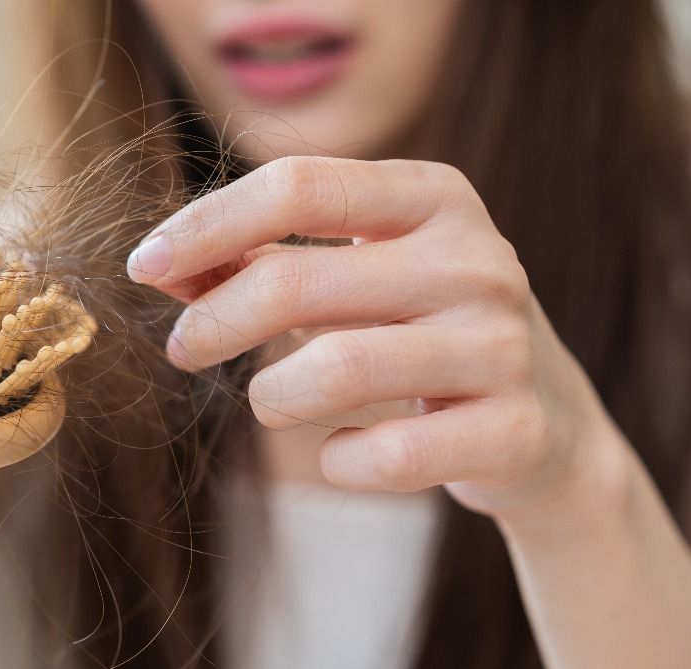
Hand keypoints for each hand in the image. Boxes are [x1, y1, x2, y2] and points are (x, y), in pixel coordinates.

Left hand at [126, 156, 628, 517]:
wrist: (547, 426)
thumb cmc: (422, 334)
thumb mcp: (357, 278)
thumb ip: (263, 262)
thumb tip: (164, 268)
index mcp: (435, 197)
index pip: (298, 185)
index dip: (207, 225)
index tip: (144, 265)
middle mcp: (477, 259)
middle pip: (296, 279)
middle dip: (214, 320)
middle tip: (182, 348)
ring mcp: (504, 345)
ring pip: (335, 371)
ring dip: (271, 396)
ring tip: (270, 400)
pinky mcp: (516, 430)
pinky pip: (387, 455)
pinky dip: (337, 460)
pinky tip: (338, 450)